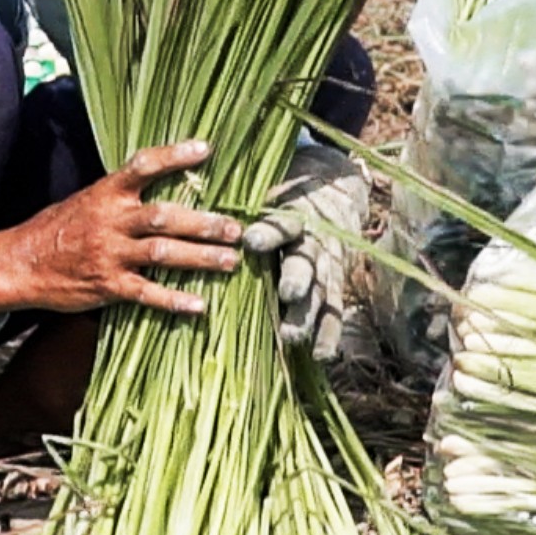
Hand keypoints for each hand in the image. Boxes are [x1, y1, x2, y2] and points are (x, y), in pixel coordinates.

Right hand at [0, 140, 242, 317]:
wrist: (20, 263)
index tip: (206, 149)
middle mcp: (110, 220)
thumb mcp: (86, 201)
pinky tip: (199, 305)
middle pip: (164, 216)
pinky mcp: (107, 285)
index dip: (175, 155)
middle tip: (235, 228)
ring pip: (162, 253)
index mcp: (105, 193)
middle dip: (203, 223)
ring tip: (230, 260)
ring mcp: (109, 254)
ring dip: (200, 257)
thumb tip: (164, 184)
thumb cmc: (57, 229)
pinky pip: (146, 293)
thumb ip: (121, 196)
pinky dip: (173, 300)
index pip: (143, 166)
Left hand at [240, 142, 368, 355]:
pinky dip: (329, 334)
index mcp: (294, 215)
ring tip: (293, 337)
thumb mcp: (270, 183)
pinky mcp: (335, 283)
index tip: (251, 239)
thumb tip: (197, 178)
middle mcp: (313, 242)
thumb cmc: (288, 188)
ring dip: (308, 315)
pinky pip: (334, 311)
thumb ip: (243, 192)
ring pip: (321, 292)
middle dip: (296, 278)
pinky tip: (320, 356)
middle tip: (286, 293)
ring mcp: (327, 266)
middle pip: (306, 262)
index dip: (269, 231)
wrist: (337, 187)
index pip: (282, 223)